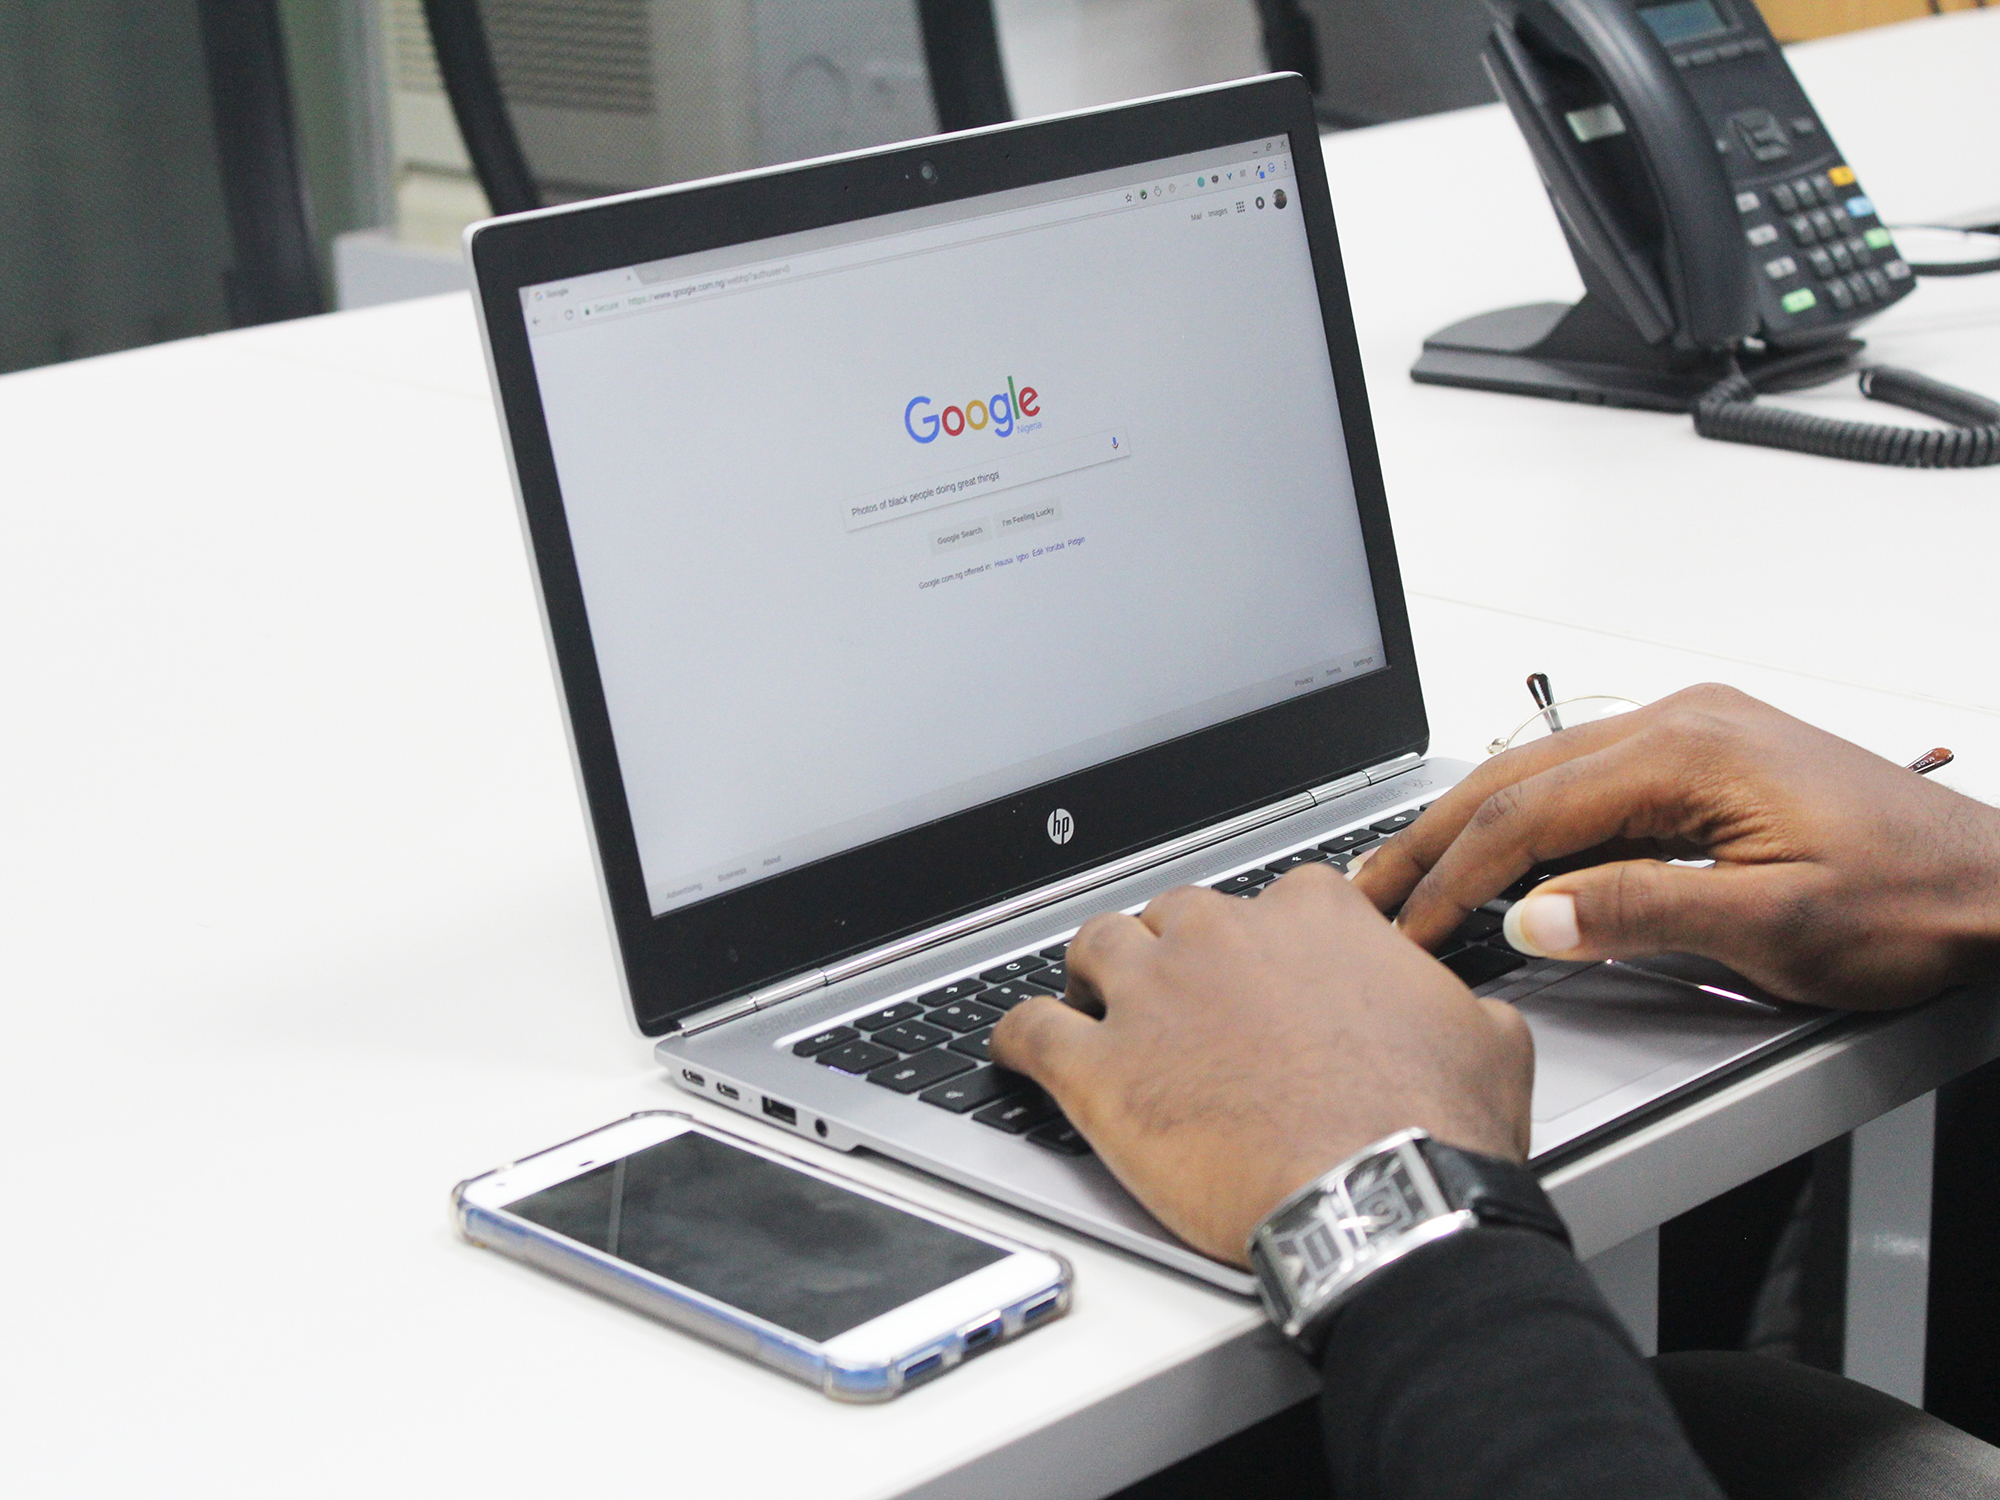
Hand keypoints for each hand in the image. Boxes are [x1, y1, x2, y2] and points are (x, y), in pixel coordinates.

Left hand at [988, 866, 1531, 1265]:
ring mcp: (1151, 996)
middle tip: (1184, 1002)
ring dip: (1093, 976)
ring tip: (1094, 1007)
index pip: (1272, 899)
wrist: (1381, 1201)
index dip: (1266, 942)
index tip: (1266, 975)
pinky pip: (1026, 1029)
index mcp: (1312, 915)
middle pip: (1173, 916)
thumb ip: (1454, 1004)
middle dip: (1175, 952)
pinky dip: (1013, 1037)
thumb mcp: (1486, 1039)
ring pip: (1093, 948)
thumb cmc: (1432, 1127)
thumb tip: (1462, 1011)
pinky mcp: (1098, 1068)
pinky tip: (1013, 1050)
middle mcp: (1221, 936)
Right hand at [1354, 683, 1999, 1009]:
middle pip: (1515, 776)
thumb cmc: (1916, 901)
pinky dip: (1525, 826)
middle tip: (1368, 890)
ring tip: (1410, 877)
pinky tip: (1498, 861)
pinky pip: (1584, 785)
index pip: (1531, 810)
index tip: (1409, 925)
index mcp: (1690, 749)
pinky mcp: (1702, 761)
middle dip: (1433, 838)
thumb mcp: (1777, 923)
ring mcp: (1691, 735)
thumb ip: (1642, 912)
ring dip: (1470, 829)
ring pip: (1541, 775)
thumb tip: (1532, 915)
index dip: (1457, 874)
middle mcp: (1682, 722)